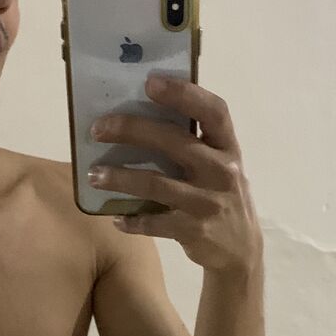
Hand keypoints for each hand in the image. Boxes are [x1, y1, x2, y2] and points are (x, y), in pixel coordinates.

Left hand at [88, 72, 261, 272]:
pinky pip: (154, 222)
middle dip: (132, 130)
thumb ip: (196, 145)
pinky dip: (131, 220)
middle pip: (174, 142)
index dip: (184, 93)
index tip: (151, 82)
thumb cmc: (222, 197)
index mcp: (228, 148)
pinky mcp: (194, 230)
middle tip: (98, 128)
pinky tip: (115, 217)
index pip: (214, 111)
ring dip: (119, 178)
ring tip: (93, 175)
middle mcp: (222, 171)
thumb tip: (142, 117)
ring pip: (156, 184)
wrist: (242, 253)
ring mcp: (208, 202)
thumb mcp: (221, 167)